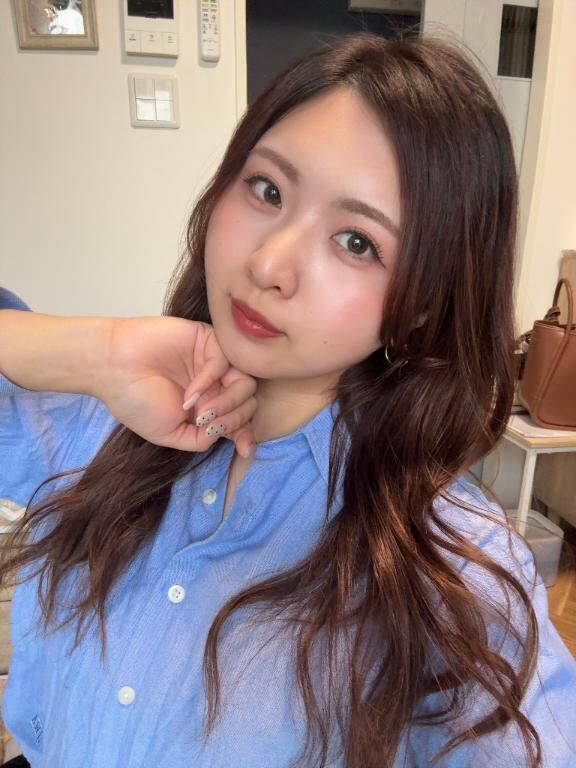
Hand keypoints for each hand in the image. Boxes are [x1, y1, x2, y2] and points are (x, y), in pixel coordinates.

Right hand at [96, 317, 256, 455]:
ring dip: (228, 403)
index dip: (246, 434)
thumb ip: (201, 440)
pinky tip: (189, 395)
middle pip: (248, 402)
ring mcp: (212, 362)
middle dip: (235, 420)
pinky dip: (210, 381)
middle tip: (209, 425)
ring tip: (201, 412)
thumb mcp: (169, 434)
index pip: (240, 418)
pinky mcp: (206, 340)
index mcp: (209, 405)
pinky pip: (225, 361)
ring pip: (245, 383)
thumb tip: (227, 436)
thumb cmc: (135, 400)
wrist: (111, 368)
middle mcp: (215, 384)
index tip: (244, 450)